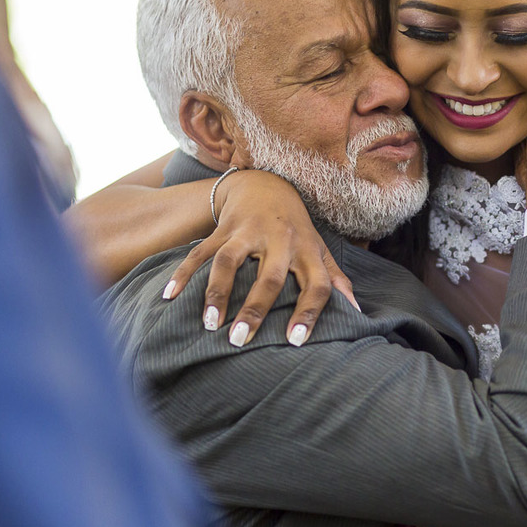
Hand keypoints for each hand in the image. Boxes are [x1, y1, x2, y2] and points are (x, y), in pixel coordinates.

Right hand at [163, 169, 357, 346]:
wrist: (268, 185)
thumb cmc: (298, 230)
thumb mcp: (320, 251)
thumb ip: (336, 281)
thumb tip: (357, 314)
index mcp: (307, 250)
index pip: (316, 284)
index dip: (308, 313)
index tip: (293, 341)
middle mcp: (278, 240)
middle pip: (267, 276)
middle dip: (254, 308)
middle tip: (239, 340)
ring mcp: (247, 232)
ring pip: (228, 262)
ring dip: (216, 292)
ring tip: (208, 324)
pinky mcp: (222, 228)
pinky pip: (199, 252)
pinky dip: (183, 274)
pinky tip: (169, 297)